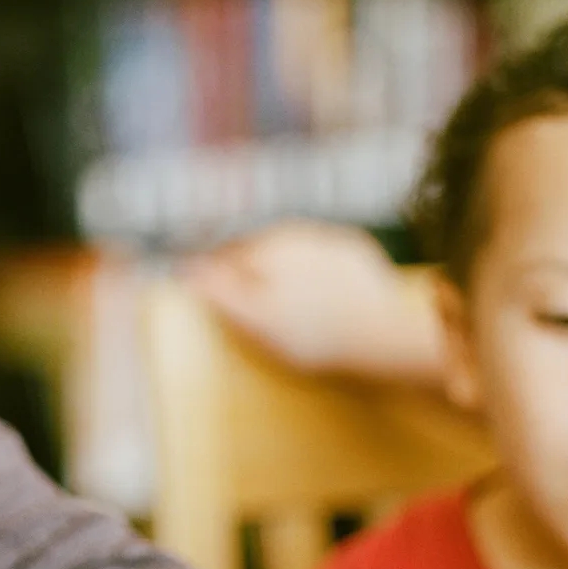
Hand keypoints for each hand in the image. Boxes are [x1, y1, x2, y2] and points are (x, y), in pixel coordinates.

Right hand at [186, 223, 441, 381]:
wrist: (381, 334)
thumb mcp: (255, 320)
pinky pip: (327, 256)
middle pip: (258, 250)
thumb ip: (219, 291)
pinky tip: (320, 294)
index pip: (224, 258)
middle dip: (248, 268)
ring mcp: (328, 240)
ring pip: (292, 249)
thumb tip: (186, 269)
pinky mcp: (356, 252)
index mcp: (264, 249)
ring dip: (282, 266)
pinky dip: (318, 271)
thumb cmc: (313, 334)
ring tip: (283, 301)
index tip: (207, 297)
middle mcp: (295, 234)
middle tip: (247, 303)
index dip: (212, 277)